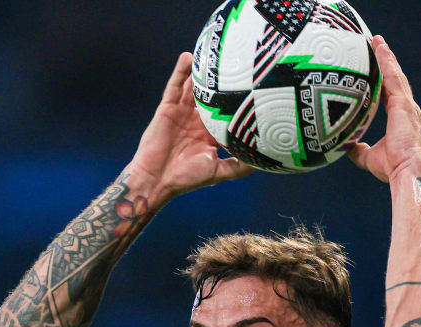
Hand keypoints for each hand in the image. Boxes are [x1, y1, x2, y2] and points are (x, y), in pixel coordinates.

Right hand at [127, 53, 253, 203]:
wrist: (158, 180)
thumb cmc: (187, 179)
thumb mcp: (218, 172)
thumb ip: (238, 166)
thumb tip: (262, 161)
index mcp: (210, 133)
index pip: (226, 112)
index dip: (236, 100)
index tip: (251, 87)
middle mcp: (197, 120)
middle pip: (212, 95)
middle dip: (221, 81)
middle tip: (235, 62)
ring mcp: (182, 112)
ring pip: (194, 87)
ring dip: (201, 72)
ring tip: (213, 53)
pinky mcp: (167, 108)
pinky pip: (175, 86)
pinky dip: (180, 71)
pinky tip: (188, 57)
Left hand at [346, 36, 420, 182]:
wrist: (406, 171)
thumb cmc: (392, 168)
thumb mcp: (368, 157)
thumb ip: (357, 149)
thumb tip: (345, 145)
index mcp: (399, 118)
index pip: (389, 92)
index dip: (383, 79)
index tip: (375, 67)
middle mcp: (406, 108)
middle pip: (394, 79)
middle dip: (386, 62)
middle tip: (377, 45)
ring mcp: (407, 105)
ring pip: (394, 75)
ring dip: (386, 57)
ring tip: (377, 42)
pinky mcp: (404, 104)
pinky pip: (393, 78)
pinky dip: (387, 63)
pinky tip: (380, 50)